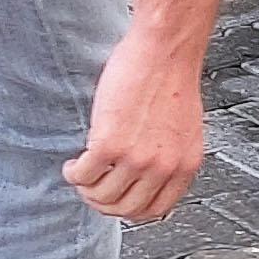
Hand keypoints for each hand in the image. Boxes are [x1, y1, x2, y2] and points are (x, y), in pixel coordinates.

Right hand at [66, 30, 208, 220]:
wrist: (165, 48)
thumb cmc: (172, 76)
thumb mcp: (183, 128)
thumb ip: (169, 155)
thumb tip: (149, 176)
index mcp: (185, 165)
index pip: (155, 210)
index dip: (130, 210)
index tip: (118, 201)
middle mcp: (163, 167)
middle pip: (124, 209)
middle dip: (103, 203)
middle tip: (92, 189)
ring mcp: (136, 158)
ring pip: (100, 196)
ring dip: (85, 188)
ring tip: (82, 173)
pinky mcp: (109, 144)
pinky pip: (83, 175)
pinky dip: (73, 174)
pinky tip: (74, 164)